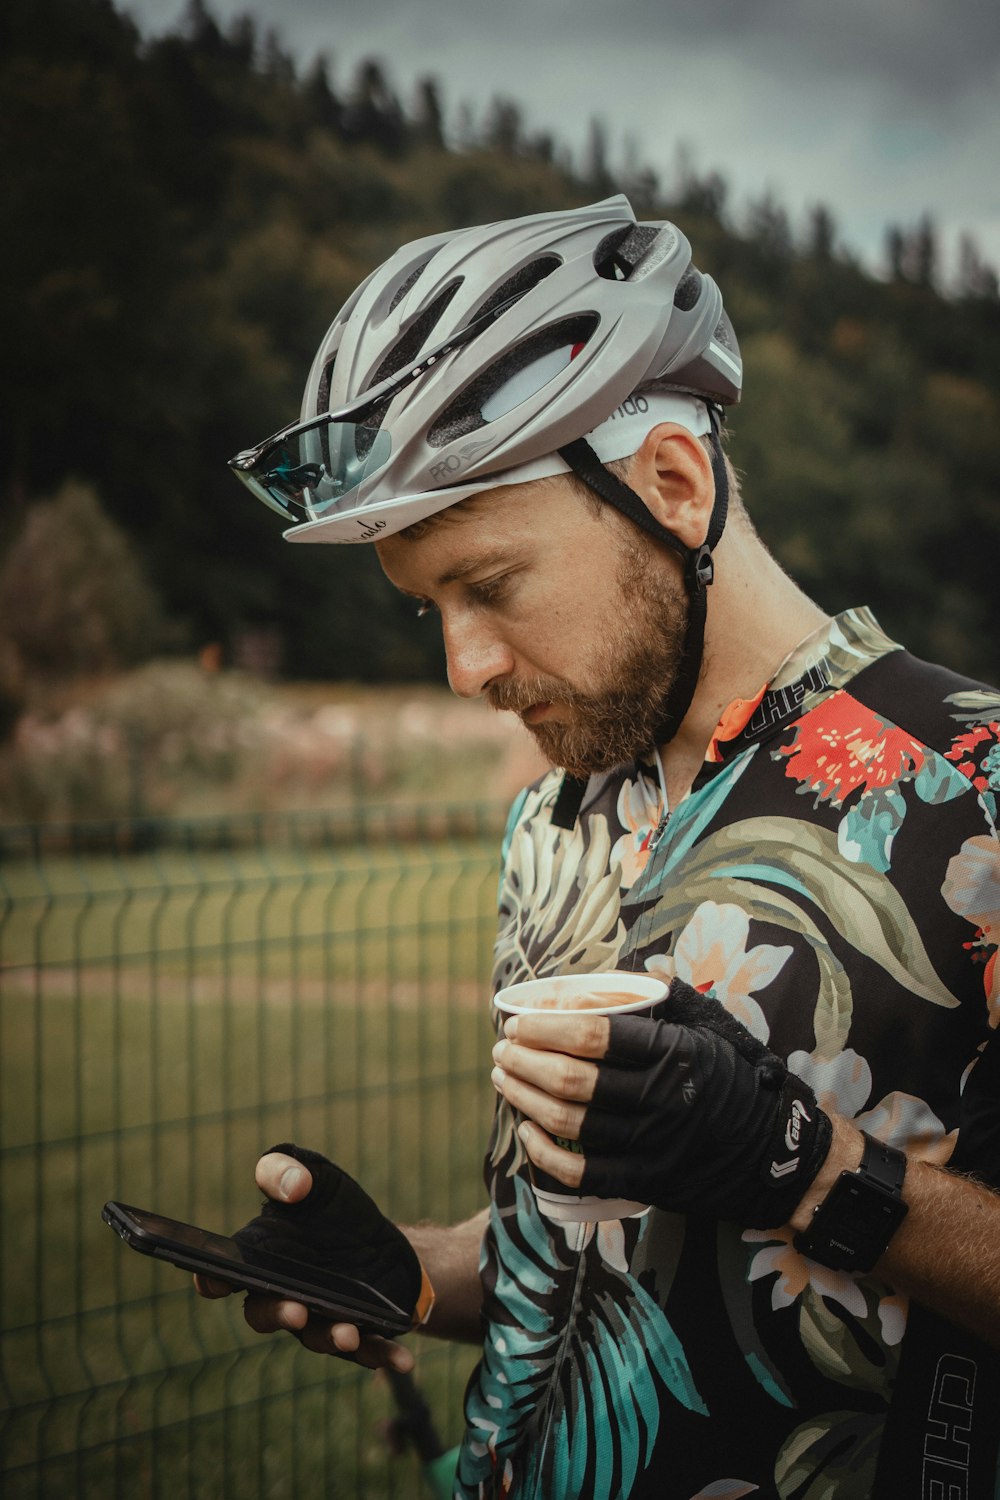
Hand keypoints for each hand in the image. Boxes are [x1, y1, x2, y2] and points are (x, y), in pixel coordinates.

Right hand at [194, 1147, 422, 1370]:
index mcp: (260, 1260)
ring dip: (330, 1338)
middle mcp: (282, 1296)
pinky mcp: (355, 1332)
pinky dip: (381, 1355)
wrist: (379, 1241)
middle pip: (264, 1314)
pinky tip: (402, 1360)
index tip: (213, 1282)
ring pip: (314, 1337)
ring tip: (349, 1334)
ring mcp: (318, 1319)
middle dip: (278, 1314)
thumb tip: (293, 1186)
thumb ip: (288, 1170)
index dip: (212, 1279)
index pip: (223, 1274)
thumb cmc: (334, 1209)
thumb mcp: (316, 1177)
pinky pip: (365, 1350)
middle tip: (296, 1310)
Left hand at [492, 980, 831, 1228]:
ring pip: (569, 1122)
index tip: (518, 1021)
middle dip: (525, 1060)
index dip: (545, 1027)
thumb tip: (630, 971)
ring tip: (505, 1078)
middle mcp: (659, 1098)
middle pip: (571, 1079)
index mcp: (672, 1053)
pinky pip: (581, 1171)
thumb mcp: (712, 1029)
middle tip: (504, 1048)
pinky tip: (527, 1131)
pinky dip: (545, 1153)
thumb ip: (670, 999)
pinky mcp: (647, 1182)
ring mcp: (651, 1144)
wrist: (779, 1155)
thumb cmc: (738, 1082)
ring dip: (525, 1098)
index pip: (593, 1034)